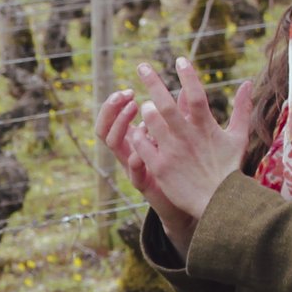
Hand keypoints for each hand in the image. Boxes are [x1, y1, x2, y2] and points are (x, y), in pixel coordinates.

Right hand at [98, 85, 185, 251]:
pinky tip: (142, 148)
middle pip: (104, 128)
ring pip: (113, 145)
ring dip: (121, 124)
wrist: (187, 202)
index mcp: (133, 140)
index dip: (115, 103)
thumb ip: (180, 115)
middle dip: (111, 109)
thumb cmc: (181, 166)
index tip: (128, 91)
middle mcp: (128, 152)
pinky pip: (133, 172)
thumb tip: (186, 88)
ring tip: (135, 109)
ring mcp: (132, 168)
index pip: (112, 118)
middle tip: (126, 95)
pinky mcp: (143, 184)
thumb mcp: (180, 136)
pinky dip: (135, 159)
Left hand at [117, 61, 255, 255]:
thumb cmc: (228, 168)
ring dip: (147, 110)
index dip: (188, 75)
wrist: (219, 203)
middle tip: (142, 66)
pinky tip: (136, 130)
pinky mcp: (160, 167)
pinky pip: (144, 146)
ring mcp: (172, 152)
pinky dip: (139, 135)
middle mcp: (187, 136)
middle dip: (153, 82)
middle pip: (167, 104)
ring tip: (143, 103)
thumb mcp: (238, 137)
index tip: (180, 59)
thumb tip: (248, 83)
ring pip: (153, 123)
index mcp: (205, 127)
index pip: (197, 94)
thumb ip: (242, 109)